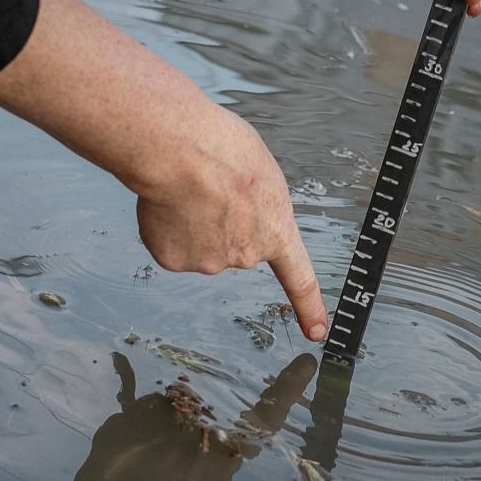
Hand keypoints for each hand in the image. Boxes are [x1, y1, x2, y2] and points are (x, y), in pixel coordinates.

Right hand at [0, 0, 328, 340]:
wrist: (180, 153)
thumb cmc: (220, 148)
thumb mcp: (259, 170)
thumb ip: (253, 202)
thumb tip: (227, 210)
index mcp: (277, 231)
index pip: (299, 279)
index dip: (309, 308)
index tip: (317, 332)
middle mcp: (246, 256)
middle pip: (231, 247)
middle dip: (219, 224)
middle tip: (206, 188)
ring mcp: (209, 263)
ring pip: (196, 245)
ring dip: (188, 222)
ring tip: (184, 190)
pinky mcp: (174, 261)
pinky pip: (168, 245)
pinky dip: (163, 226)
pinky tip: (165, 203)